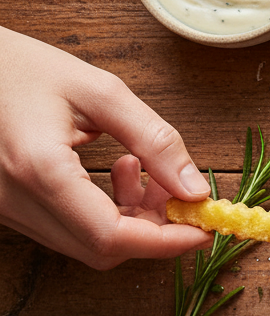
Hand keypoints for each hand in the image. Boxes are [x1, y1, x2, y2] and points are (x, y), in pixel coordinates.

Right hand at [0, 26, 210, 269]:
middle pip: (102, 249)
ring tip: (141, 168)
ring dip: (131, 220)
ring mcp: (6, 208)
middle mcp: (15, 200)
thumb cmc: (23, 66)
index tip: (204, 228)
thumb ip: (155, 142)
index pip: (111, 236)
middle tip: (178, 191)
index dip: (166, 242)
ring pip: (86, 244)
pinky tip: (116, 172)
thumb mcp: (101, 92)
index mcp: (39, 169)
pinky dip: (104, 214)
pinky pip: (67, 229)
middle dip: (153, 229)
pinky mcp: (8, 207)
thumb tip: (196, 190)